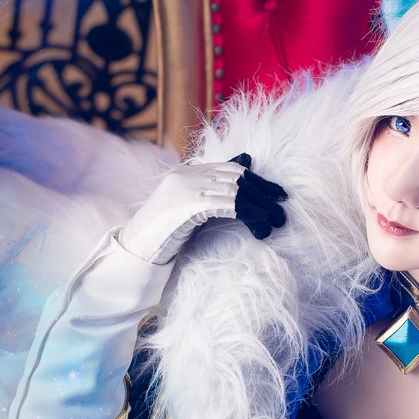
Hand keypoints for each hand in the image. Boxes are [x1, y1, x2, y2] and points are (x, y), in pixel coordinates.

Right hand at [118, 154, 286, 263]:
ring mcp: (185, 188)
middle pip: (236, 176)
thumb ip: (210, 197)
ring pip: (235, 190)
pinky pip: (227, 204)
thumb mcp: (189, 212)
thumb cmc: (163, 235)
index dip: (256, 180)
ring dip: (261, 206)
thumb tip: (237, 186)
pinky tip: (260, 225)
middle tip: (282, 205)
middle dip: (263, 191)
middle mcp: (186, 176)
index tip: (276, 193)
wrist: (136, 250)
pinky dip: (249, 213)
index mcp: (186, 173)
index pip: (230, 168)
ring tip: (276, 220)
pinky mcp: (188, 205)